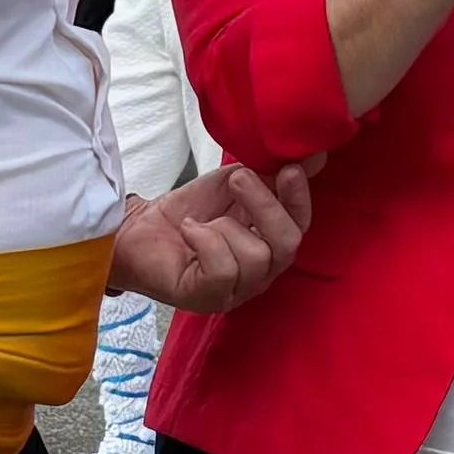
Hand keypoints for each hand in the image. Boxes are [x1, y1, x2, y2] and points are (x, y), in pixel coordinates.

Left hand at [112, 160, 311, 311]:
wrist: (141, 227)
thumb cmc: (190, 209)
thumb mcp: (234, 183)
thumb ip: (271, 173)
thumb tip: (312, 155)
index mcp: (271, 243)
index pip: (300, 226)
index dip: (298, 198)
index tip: (289, 169)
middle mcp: (261, 272)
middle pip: (287, 245)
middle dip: (264, 206)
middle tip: (237, 180)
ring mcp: (236, 290)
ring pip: (254, 258)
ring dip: (224, 227)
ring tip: (202, 221)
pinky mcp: (207, 298)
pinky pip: (222, 270)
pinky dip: (204, 242)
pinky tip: (190, 230)